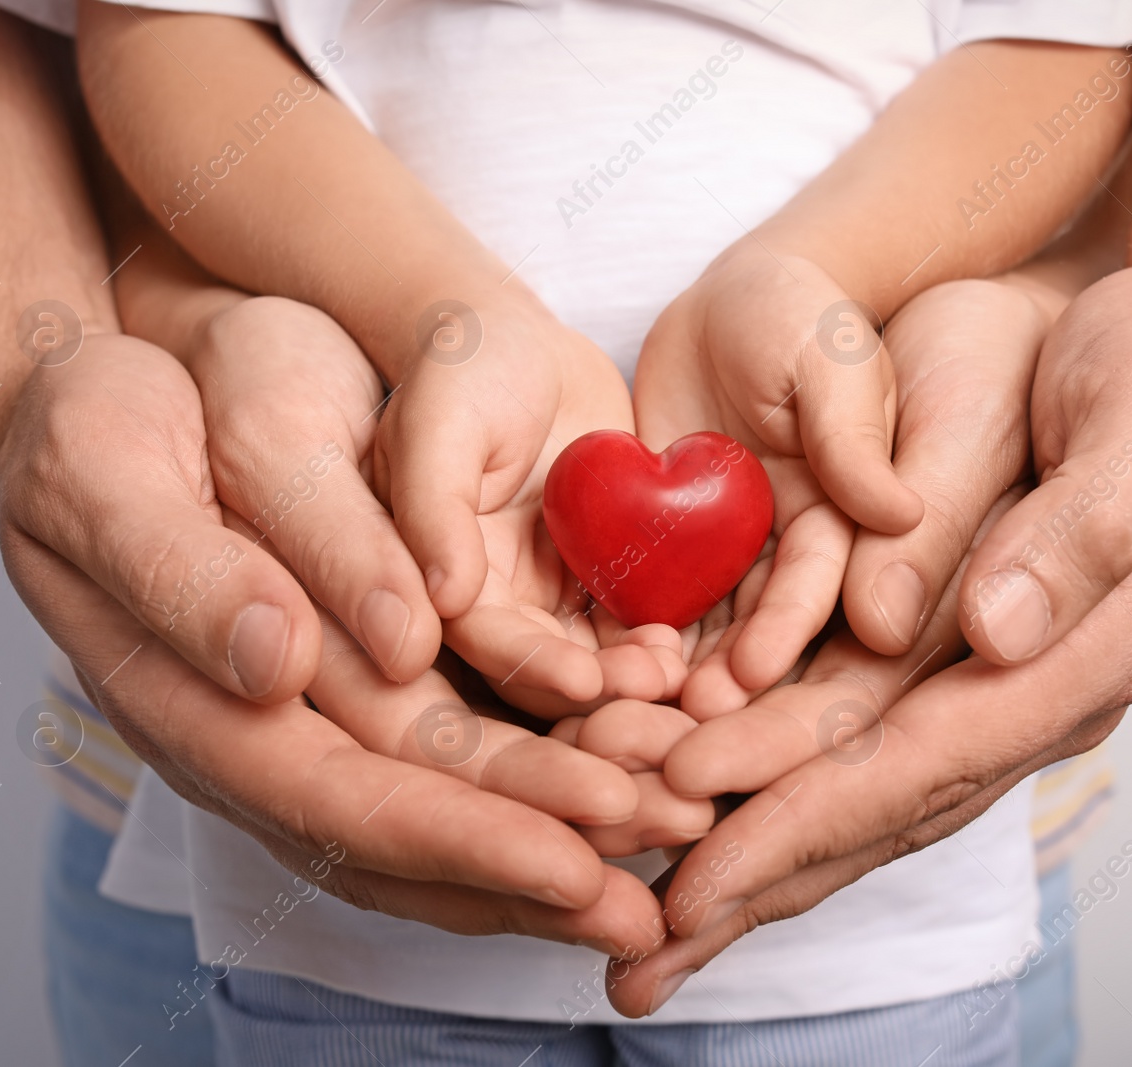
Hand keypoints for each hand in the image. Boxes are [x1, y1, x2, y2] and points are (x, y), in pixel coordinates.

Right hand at [0, 332, 665, 954]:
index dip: (462, 837)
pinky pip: (451, 759)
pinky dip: (535, 784)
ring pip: (441, 812)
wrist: (100, 400)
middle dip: (538, 868)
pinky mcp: (354, 685)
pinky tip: (617, 787)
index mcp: (195, 708)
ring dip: (555, 844)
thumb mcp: (108, 469)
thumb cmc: (93, 428)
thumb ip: (184, 574)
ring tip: (668, 857)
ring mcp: (309, 722)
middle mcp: (262, 740)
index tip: (575, 863)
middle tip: (656, 903)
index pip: (341, 802)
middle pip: (413, 831)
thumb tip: (277, 667)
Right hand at [376, 288, 685, 713]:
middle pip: (546, 662)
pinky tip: (698, 634)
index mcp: (439, 572)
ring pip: (594, 651)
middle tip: (658, 684)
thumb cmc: (464, 367)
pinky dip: (662, 631)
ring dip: (635, 669)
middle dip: (600, 682)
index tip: (587, 682)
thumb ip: (434, 508)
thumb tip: (444, 597)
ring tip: (681, 666)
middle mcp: (494, 594)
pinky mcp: (602, 570)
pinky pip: (633, 614)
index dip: (534, 666)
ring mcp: (550, 587)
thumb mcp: (438, 425)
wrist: (520, 340)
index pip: (485, 639)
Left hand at [602, 264, 1131, 1014]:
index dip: (811, 815)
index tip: (704, 870)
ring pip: (856, 790)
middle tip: (644, 955)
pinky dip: (771, 784)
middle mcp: (1033, 693)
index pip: (931, 760)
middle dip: (760, 875)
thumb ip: (1083, 529)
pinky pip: (851, 739)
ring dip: (752, 851)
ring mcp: (988, 685)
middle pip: (880, 806)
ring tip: (650, 916)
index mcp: (1091, 653)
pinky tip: (702, 816)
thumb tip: (996, 634)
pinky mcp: (947, 658)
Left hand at [633, 247, 920, 712]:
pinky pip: (653, 596)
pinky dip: (628, 631)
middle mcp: (793, 552)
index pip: (823, 585)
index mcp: (849, 517)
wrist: (725, 304)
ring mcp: (732, 556)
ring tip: (632, 709)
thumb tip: (900, 511)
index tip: (753, 673)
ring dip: (675, 672)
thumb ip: (855, 434)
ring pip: (706, 627)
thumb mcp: (831, 360)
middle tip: (684, 721)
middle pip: (763, 629)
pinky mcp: (676, 547)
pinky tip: (593, 665)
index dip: (789, 629)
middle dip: (727, 675)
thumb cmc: (797, 316)